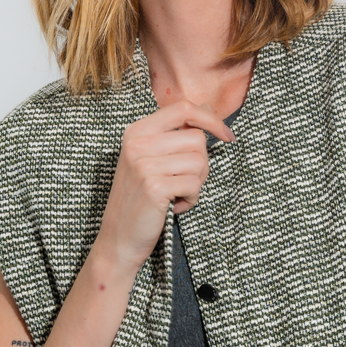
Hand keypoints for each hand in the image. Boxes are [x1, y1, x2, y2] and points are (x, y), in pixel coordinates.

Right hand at [91, 101, 232, 280]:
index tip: (227, 136)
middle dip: (201, 164)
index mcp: (137, 131)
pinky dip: (191, 199)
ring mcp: (144, 164)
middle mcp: (137, 143)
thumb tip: (205, 108)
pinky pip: (194, 184)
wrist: (119, 237)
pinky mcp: (154, 187)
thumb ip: (172, 135)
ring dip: (196, 183)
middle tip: (184, 182)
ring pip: (199, 162)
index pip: (183, 108)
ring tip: (176, 195)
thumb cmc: (140, 198)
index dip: (210, 119)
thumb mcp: (148, 159)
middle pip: (196, 138)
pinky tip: (173, 206)